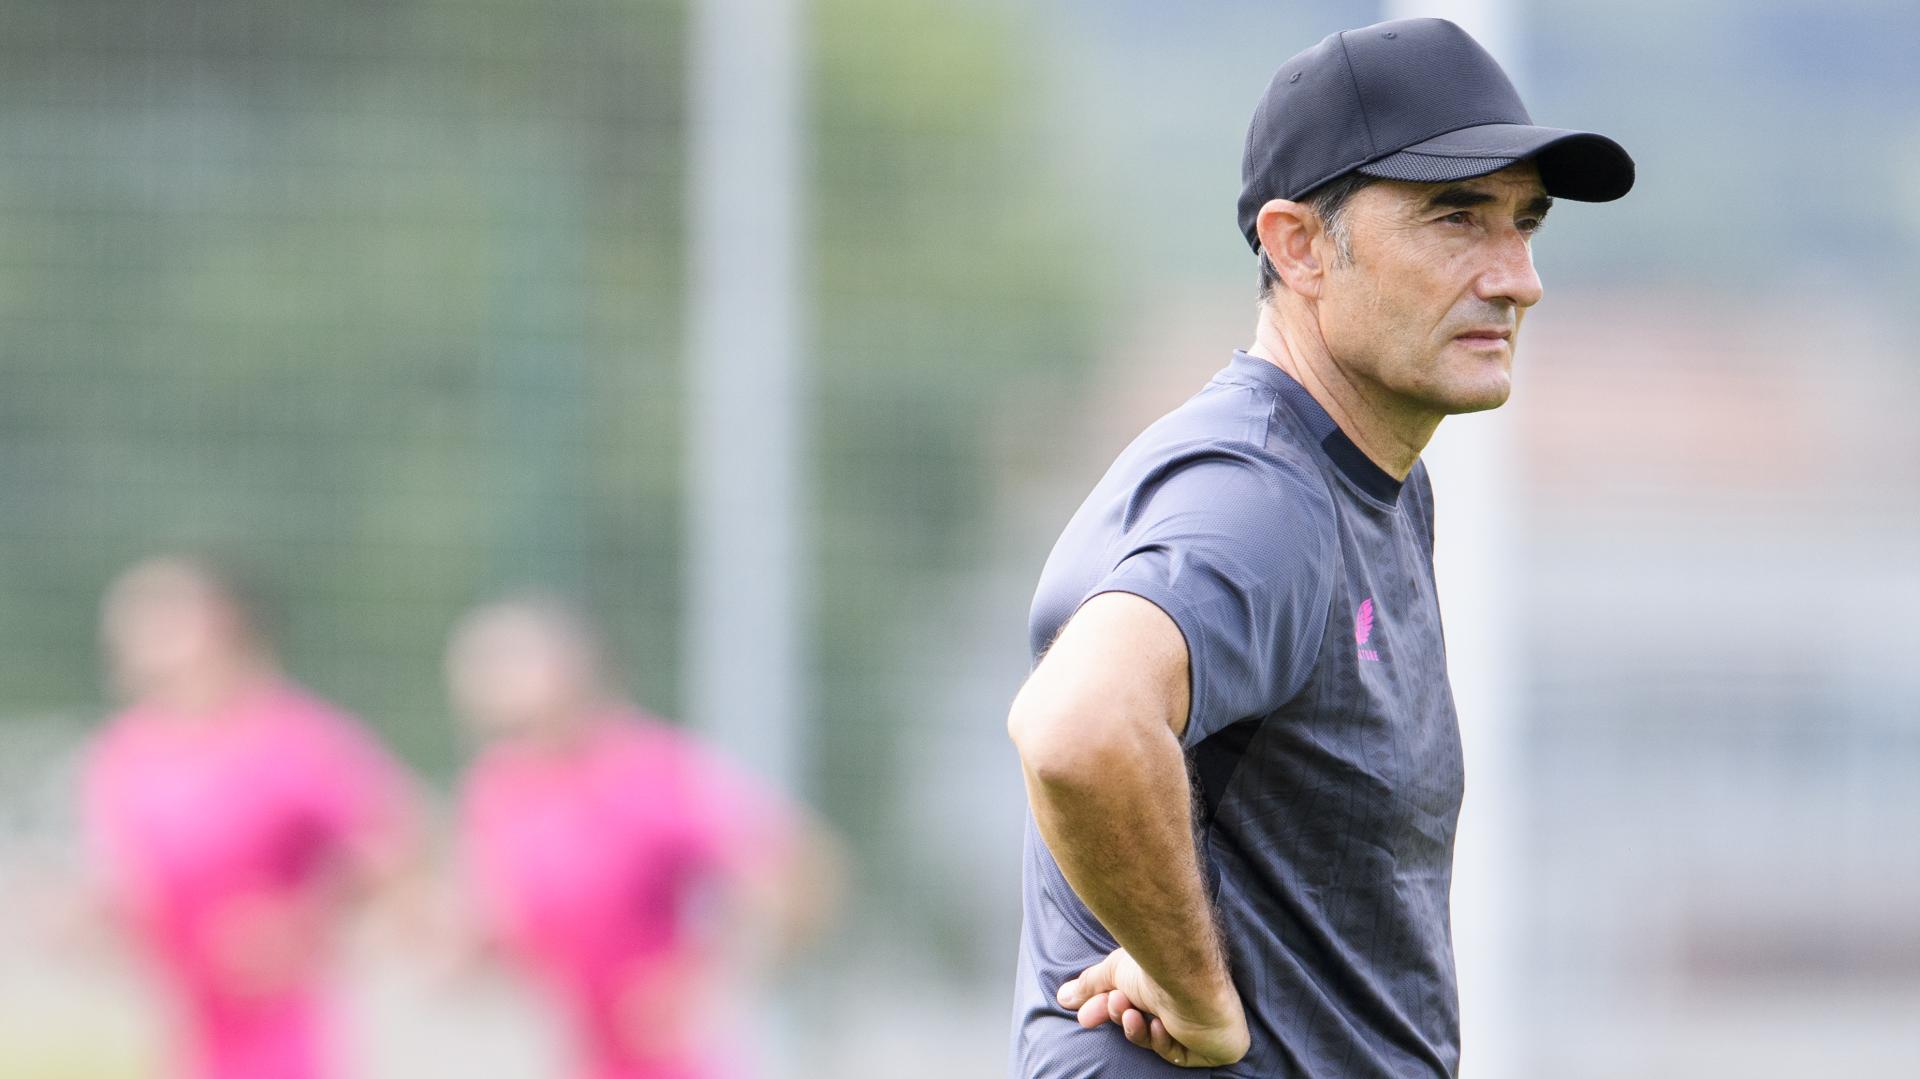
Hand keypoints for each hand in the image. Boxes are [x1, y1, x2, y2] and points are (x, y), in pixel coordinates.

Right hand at [1057, 946, 1248, 1067]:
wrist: (1187, 976)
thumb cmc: (1155, 966)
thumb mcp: (1113, 972)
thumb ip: (1090, 985)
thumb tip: (1062, 997)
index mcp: (1159, 980)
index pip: (1128, 1000)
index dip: (1103, 1008)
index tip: (1082, 1015)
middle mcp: (1177, 998)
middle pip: (1138, 1019)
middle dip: (1115, 1017)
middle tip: (1094, 1015)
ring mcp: (1194, 1021)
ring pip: (1154, 1038)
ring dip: (1135, 1028)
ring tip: (1131, 1013)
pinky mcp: (1209, 1046)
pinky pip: (1177, 1054)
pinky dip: (1162, 1042)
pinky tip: (1161, 1025)